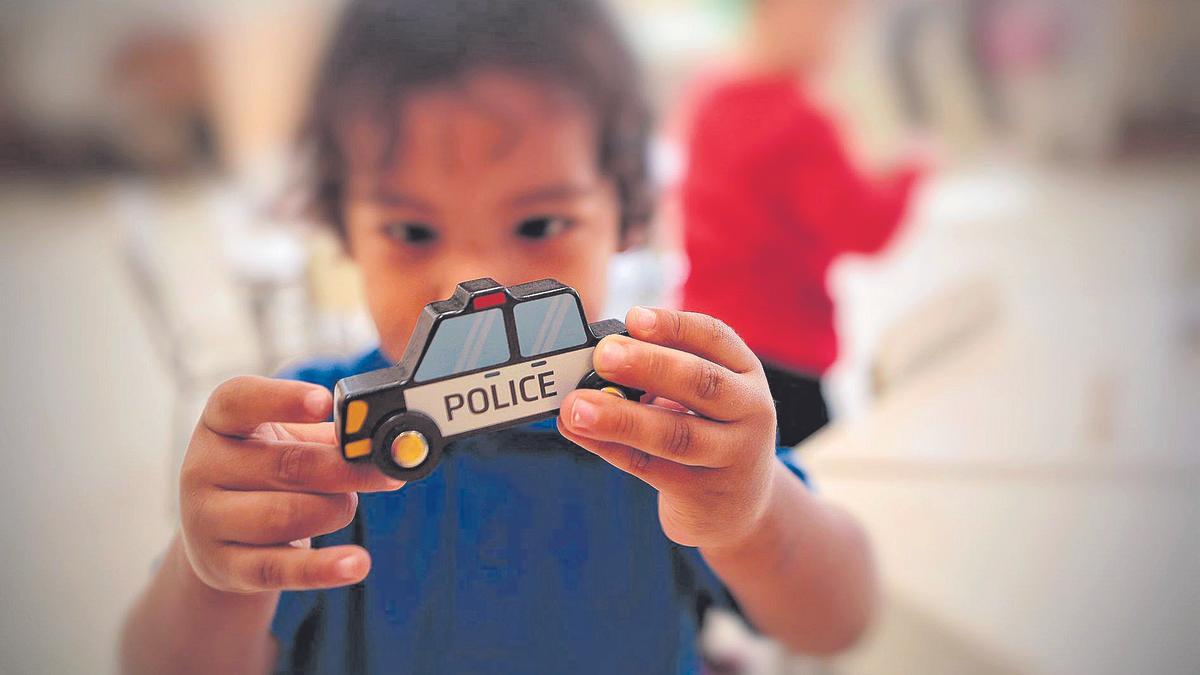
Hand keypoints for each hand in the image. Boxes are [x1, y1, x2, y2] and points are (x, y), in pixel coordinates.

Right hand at [179, 376, 403, 593]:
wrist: (218, 536)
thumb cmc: (265, 474)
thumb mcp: (285, 442)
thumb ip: (328, 436)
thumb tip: (380, 441)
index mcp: (219, 424)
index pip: (238, 400)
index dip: (283, 399)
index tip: (326, 402)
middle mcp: (203, 468)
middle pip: (284, 465)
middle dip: (345, 469)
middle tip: (387, 472)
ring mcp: (207, 521)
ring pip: (286, 516)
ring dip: (335, 510)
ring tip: (347, 506)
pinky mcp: (224, 567)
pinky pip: (279, 570)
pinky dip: (323, 568)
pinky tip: (356, 564)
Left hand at [558, 308, 780, 549]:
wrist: (740, 507)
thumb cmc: (711, 433)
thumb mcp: (707, 397)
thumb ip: (664, 374)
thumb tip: (594, 358)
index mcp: (745, 374)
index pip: (715, 338)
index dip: (674, 326)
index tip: (633, 317)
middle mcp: (748, 412)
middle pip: (701, 383)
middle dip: (649, 366)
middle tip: (603, 355)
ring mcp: (731, 457)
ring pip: (675, 435)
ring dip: (620, 419)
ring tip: (576, 406)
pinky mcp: (702, 494)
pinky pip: (648, 467)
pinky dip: (608, 447)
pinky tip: (576, 431)